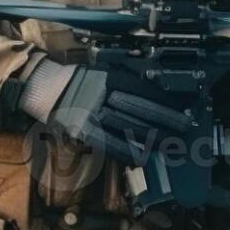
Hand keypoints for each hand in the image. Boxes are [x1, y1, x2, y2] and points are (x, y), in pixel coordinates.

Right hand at [17, 60, 190, 165]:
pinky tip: (144, 156)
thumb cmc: (76, 81)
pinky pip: (110, 142)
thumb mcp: (102, 74)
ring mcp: (93, 113)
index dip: (164, 102)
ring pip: (128, 127)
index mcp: (110, 78)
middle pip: (140, 109)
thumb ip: (124, 83)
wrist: (45, 88)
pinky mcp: (84, 130)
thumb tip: (153, 95)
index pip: (143, 90)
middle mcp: (103, 95)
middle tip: (184, 128)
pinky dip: (128, 150)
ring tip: (170, 144)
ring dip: (152, 137)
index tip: (180, 108)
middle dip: (165, 120)